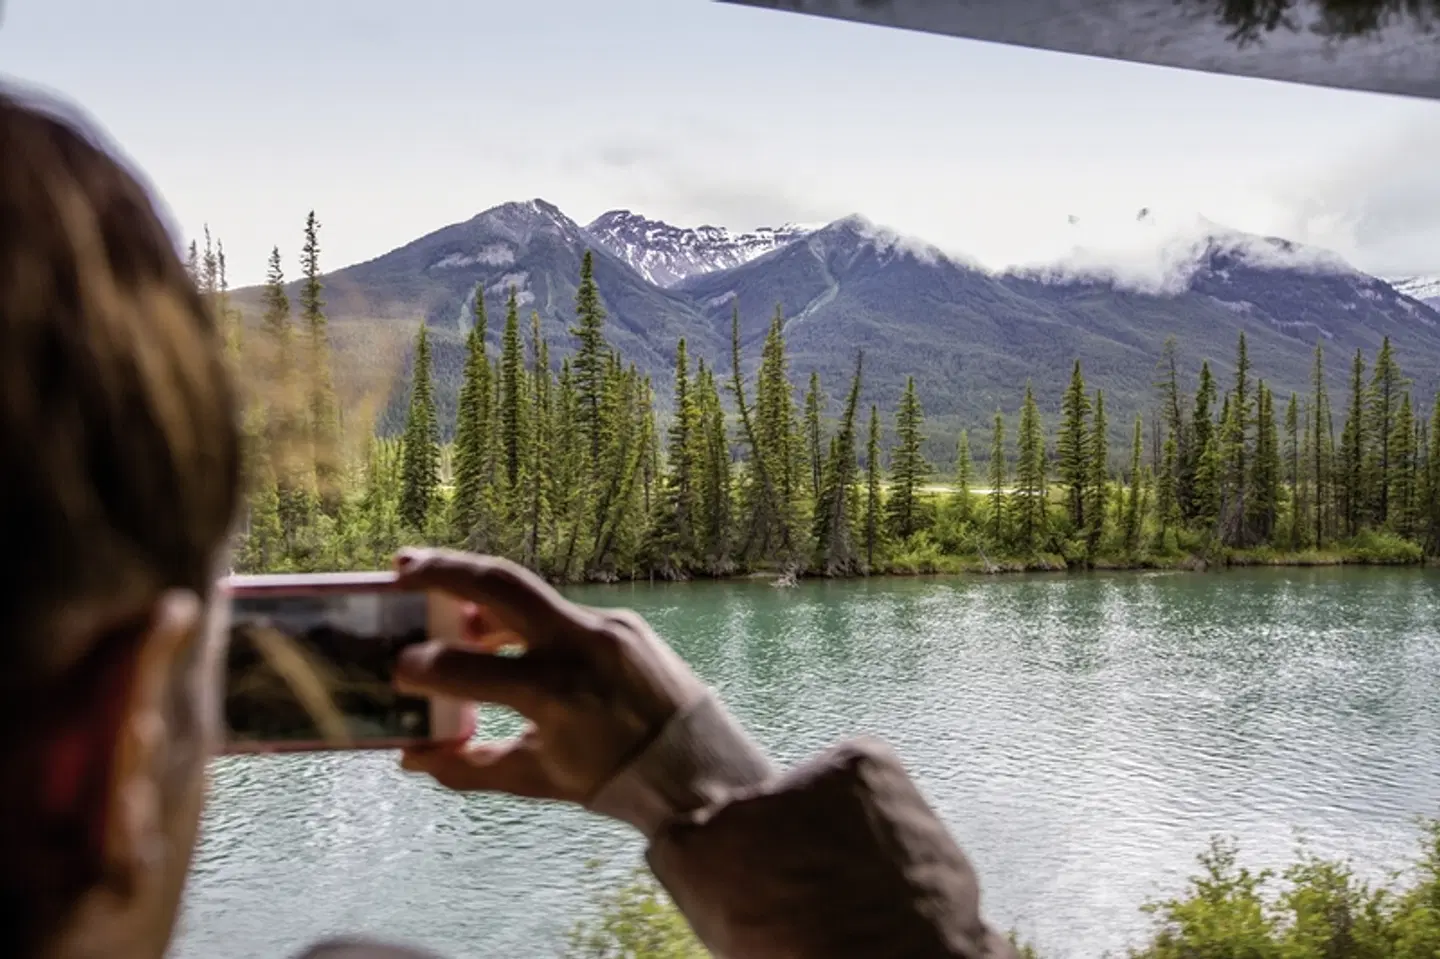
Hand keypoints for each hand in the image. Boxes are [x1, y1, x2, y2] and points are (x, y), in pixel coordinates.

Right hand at [391, 548, 704, 803]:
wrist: (698, 766)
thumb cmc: (613, 779)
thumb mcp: (538, 778)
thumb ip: (469, 767)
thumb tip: (410, 756)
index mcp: (555, 695)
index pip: (471, 668)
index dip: (424, 667)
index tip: (397, 668)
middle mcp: (580, 647)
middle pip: (501, 585)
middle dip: (444, 570)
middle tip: (400, 566)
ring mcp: (606, 627)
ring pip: (530, 591)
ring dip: (480, 589)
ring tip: (437, 594)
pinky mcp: (622, 622)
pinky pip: (559, 610)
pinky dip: (521, 616)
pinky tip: (493, 627)